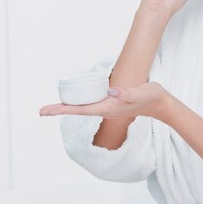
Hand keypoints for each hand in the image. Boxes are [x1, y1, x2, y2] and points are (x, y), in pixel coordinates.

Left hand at [39, 82, 171, 120]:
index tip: (47, 111)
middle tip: (41, 111)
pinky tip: (74, 98)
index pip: (80, 110)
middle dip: (60, 110)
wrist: (161, 103)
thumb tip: (111, 92)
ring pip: (83, 108)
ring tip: (52, 106)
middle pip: (77, 110)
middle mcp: (104, 109)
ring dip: (67, 107)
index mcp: (108, 108)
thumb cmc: (151, 97)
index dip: (62, 109)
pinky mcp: (110, 102)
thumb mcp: (141, 93)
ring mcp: (107, 107)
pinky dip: (78, 102)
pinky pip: (90, 104)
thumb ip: (127, 93)